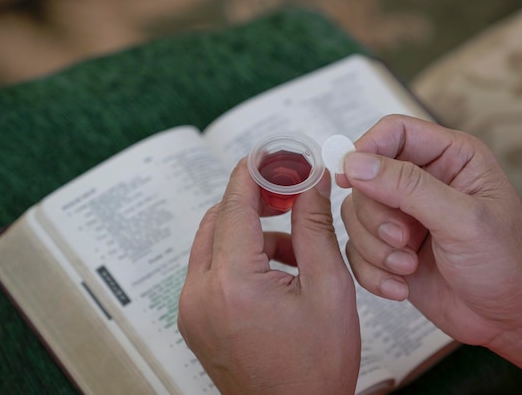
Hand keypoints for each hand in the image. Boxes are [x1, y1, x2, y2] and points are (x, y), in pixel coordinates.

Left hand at [178, 159, 360, 394]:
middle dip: (254, 200)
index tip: (274, 154)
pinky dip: (239, 257)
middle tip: (290, 196)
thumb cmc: (316, 368)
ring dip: (250, 231)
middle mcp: (200, 294)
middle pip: (219, 218)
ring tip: (295, 247)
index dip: (256, 171)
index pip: (236, 203)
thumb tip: (311, 182)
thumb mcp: (329, 289)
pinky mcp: (195, 319)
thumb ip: (315, 227)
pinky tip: (276, 270)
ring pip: (213, 242)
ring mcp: (192, 309)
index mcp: (233, 283)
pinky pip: (211, 269)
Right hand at [337, 115, 521, 346]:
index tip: (350, 178)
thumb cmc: (506, 263)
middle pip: (367, 176)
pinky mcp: (389, 247)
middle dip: (377, 215)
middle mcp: (423, 180)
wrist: (510, 319)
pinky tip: (401, 285)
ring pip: (355, 214)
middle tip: (403, 240)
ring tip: (408, 266)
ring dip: (376, 247)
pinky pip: (356, 249)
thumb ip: (408, 187)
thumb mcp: (462, 220)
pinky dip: (373, 271)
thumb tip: (356, 162)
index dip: (367, 149)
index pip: (393, 132)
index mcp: (450, 157)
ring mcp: (403, 215)